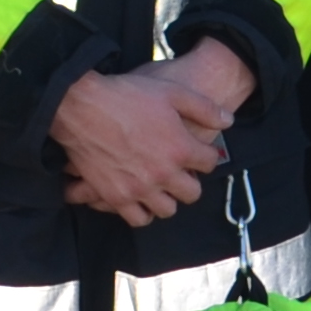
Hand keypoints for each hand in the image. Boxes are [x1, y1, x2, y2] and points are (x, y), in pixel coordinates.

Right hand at [57, 39, 251, 223]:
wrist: (82, 106)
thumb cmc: (127, 95)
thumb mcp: (172, 92)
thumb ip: (204, 108)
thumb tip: (229, 121)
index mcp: (180, 148)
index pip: (209, 163)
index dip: (205, 155)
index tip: (196, 151)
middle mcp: (163, 174)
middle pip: (192, 193)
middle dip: (190, 181)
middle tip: (180, 171)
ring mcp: (139, 189)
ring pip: (167, 210)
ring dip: (168, 198)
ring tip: (160, 185)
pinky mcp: (116, 197)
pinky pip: (139, 218)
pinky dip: (142, 210)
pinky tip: (140, 196)